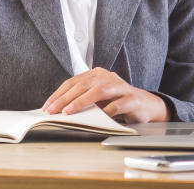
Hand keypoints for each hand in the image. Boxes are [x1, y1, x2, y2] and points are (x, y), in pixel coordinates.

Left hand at [42, 67, 168, 123]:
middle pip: (82, 85)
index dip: (58, 94)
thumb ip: (83, 99)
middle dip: (64, 99)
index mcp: (96, 74)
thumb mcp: (98, 98)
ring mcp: (120, 86)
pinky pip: (116, 105)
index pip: (73, 82)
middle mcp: (107, 77)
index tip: (47, 106)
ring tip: (68, 111)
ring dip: (81, 101)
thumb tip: (59, 109)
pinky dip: (105, 111)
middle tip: (53, 110)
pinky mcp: (132, 99)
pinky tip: (96, 118)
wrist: (146, 105)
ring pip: (98, 91)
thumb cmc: (117, 101)